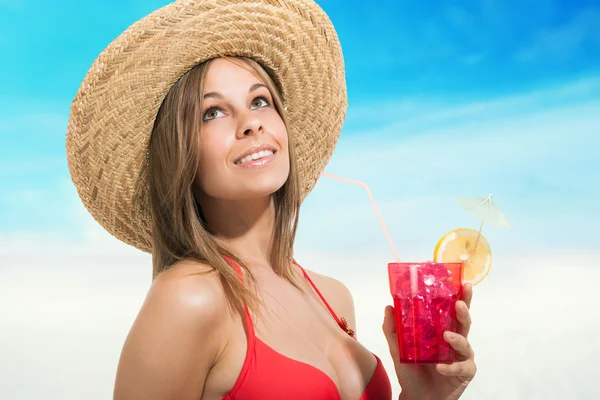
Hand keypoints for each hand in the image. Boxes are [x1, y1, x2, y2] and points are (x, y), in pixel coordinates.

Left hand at [382, 283, 476, 399]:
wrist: (416, 397)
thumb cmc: (410, 371)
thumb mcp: (397, 348)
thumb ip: (393, 329)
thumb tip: (389, 306)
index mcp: (441, 329)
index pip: (451, 310)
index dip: (459, 296)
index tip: (462, 283)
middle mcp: (454, 339)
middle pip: (464, 321)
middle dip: (464, 310)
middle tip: (459, 303)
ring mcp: (461, 356)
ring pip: (465, 342)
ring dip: (457, 338)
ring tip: (446, 335)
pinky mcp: (465, 372)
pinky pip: (461, 367)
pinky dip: (451, 366)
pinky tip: (440, 367)